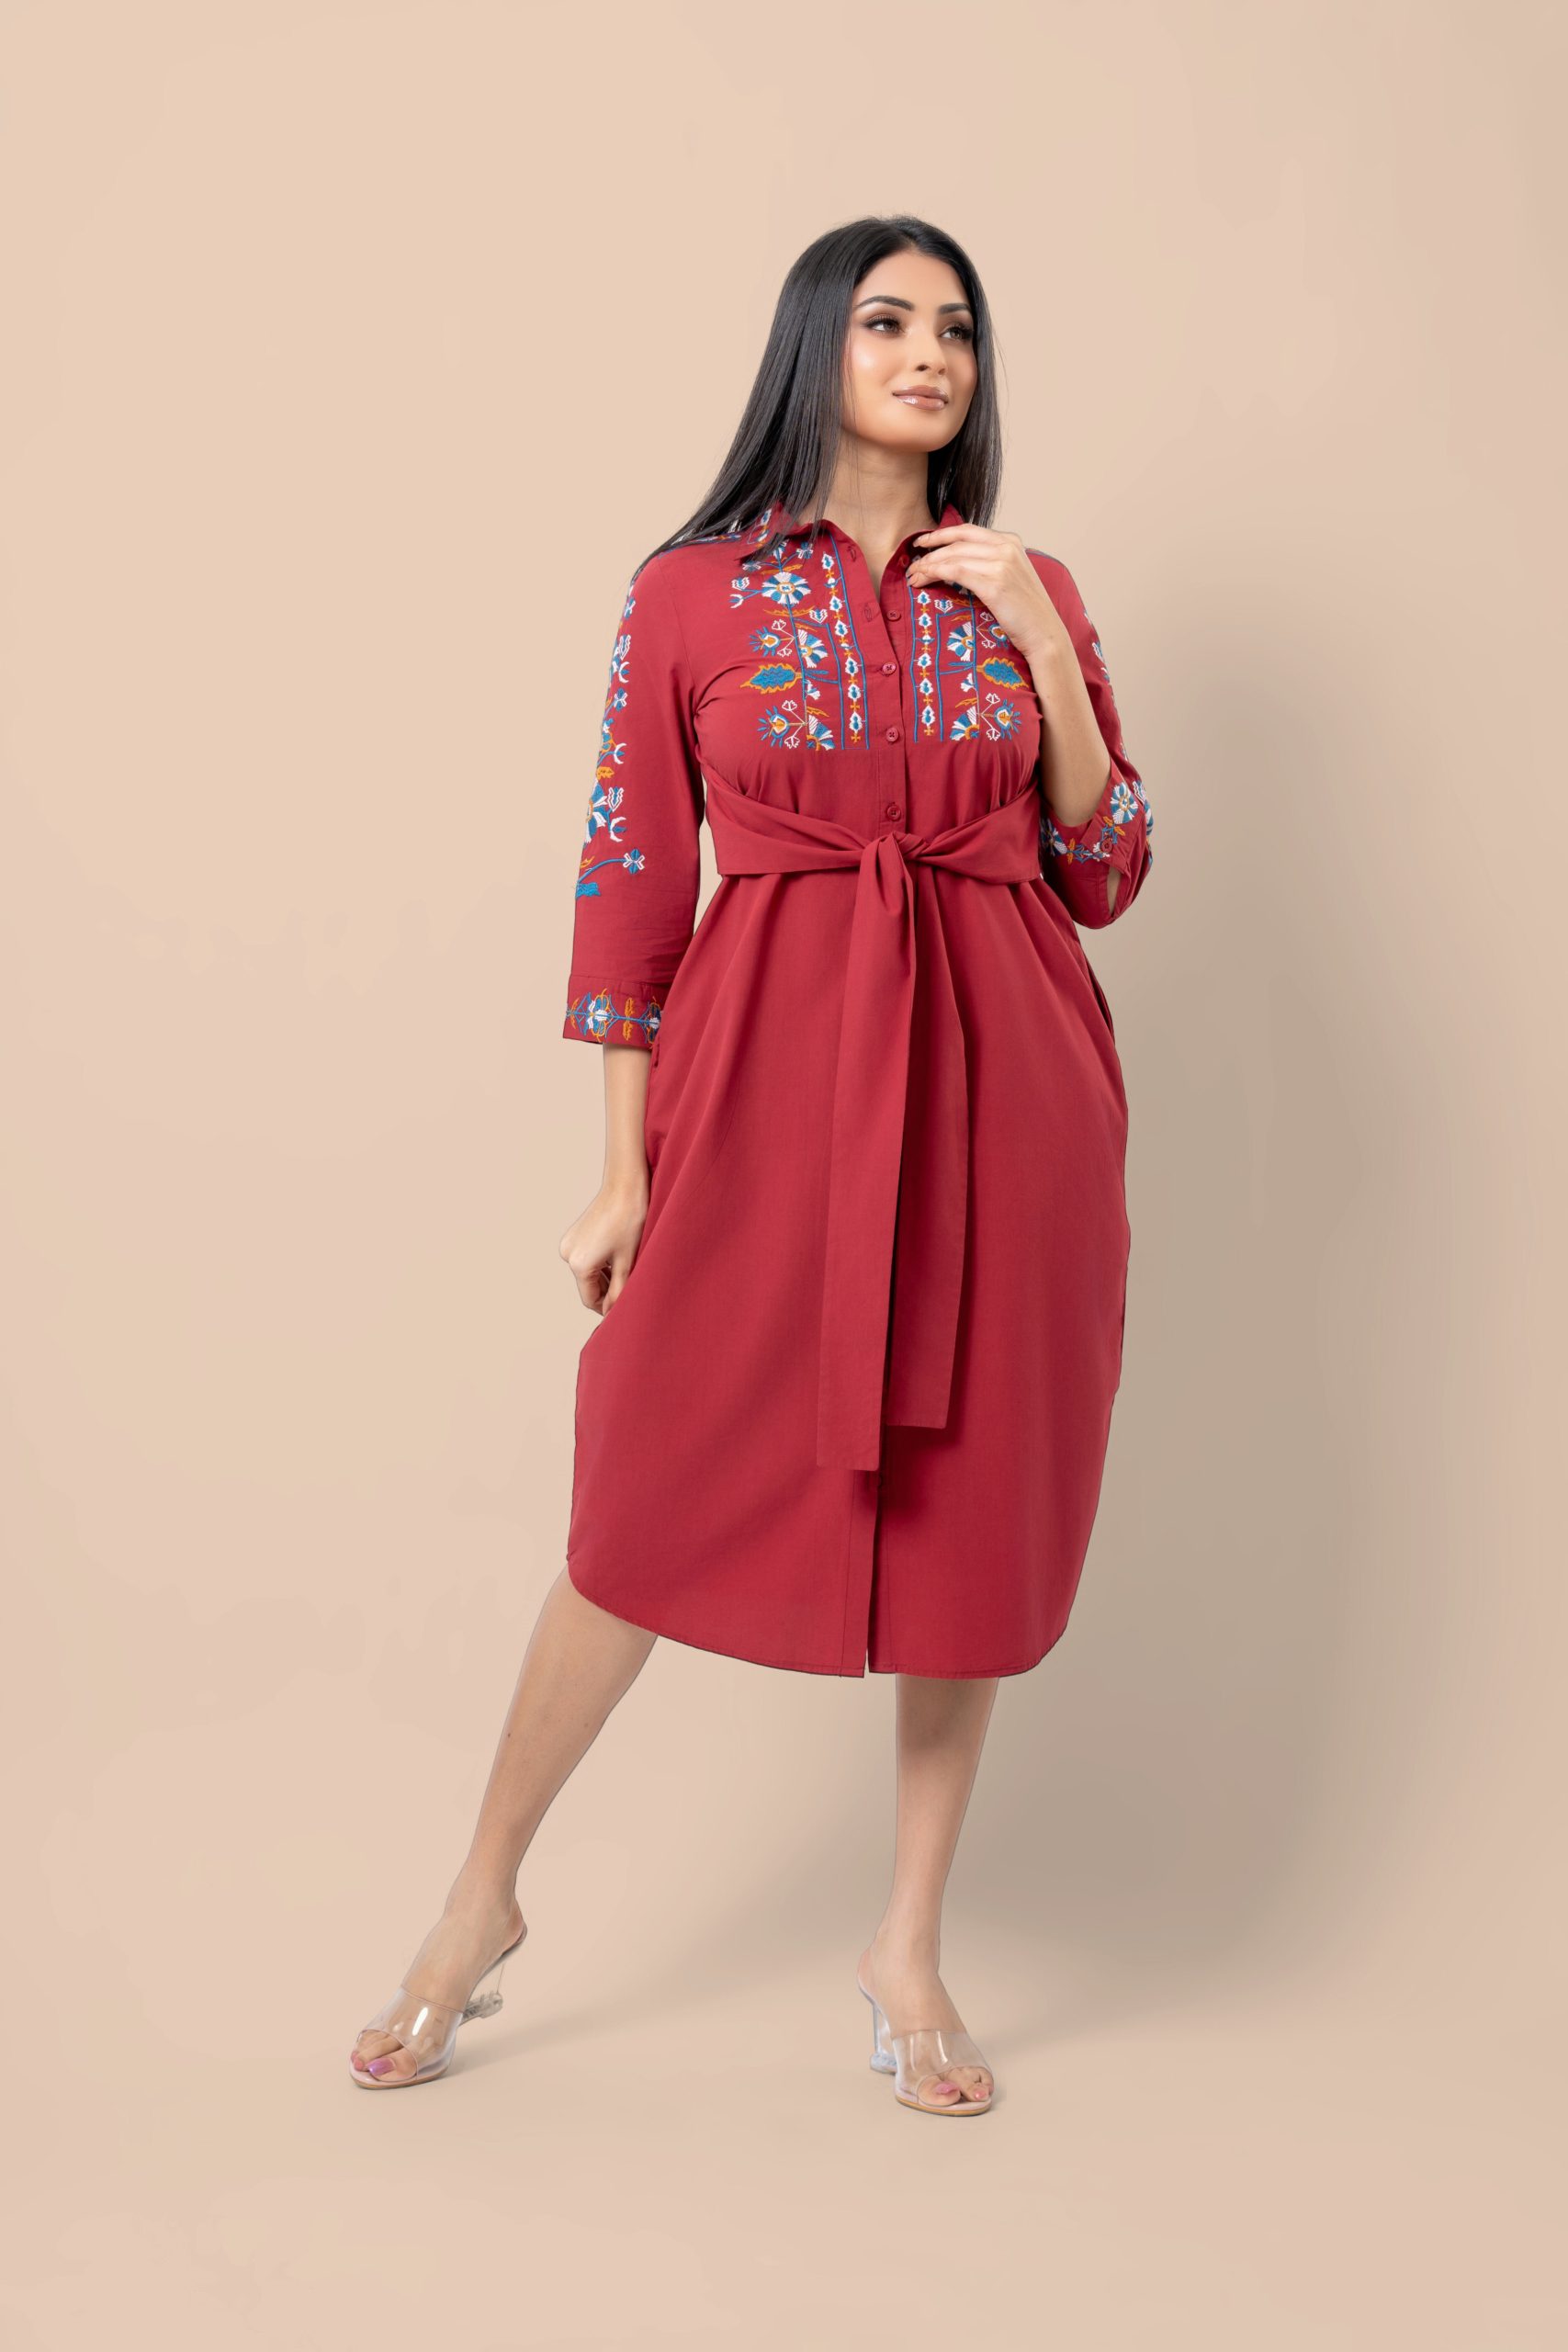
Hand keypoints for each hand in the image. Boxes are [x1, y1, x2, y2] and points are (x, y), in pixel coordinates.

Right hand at [559, 1178, 649, 1317]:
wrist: (625, 1186)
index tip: (624, 1309)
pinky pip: (586, 1258)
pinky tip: (618, 1258)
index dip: (607, 1307)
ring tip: (627, 1271)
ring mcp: (569, 1243)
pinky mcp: (573, 1235)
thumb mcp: (628, 1262)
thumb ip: (619, 1291)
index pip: (590, 1299)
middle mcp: (568, 1254)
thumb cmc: (630, 1221)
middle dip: (607, 1290)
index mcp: (580, 1264)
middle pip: (588, 1285)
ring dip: (605, 1276)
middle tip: (630, 1289)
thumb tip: (611, 1312)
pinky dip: (600, 1263)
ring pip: (587, 1272)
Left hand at [906, 525, 1066, 664]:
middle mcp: (1007, 547)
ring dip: (928, 565)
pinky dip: (935, 574)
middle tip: (912, 566)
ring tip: (914, 577)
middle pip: (957, 542)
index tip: (922, 542)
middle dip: (929, 553)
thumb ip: (991, 563)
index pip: (968, 531)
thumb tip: (959, 562)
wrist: (1044, 633)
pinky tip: (924, 581)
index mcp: (1011, 542)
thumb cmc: (1026, 612)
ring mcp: (1001, 563)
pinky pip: (955, 571)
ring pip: (953, 556)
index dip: (941, 534)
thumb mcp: (1011, 577)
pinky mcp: (994, 583)